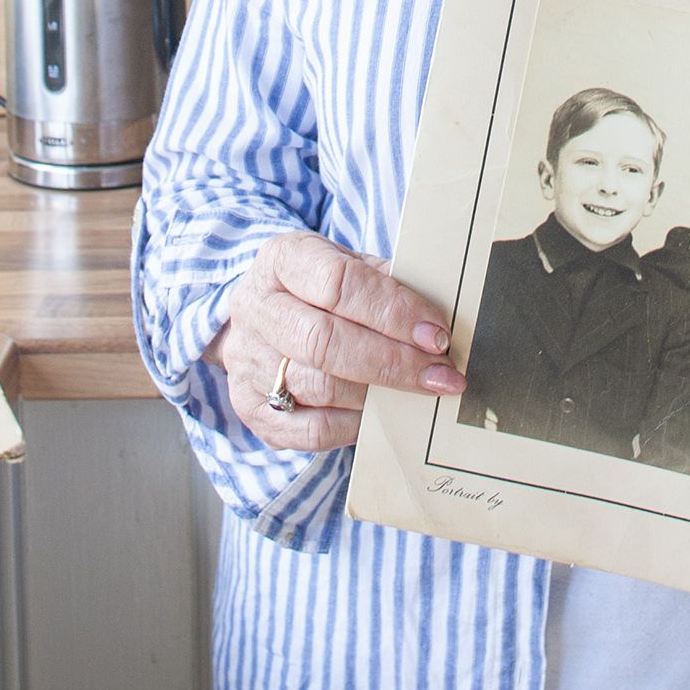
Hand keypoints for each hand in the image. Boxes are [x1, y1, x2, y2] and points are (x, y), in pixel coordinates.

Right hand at [201, 232, 459, 450]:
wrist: (261, 317)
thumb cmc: (318, 289)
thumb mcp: (349, 265)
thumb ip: (386, 284)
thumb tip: (438, 320)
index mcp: (282, 259)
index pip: (338, 283)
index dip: (393, 310)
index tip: (437, 334)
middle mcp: (256, 308)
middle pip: (325, 341)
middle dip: (394, 360)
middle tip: (441, 373)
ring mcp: (247, 361)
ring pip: (319, 387)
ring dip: (380, 395)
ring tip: (420, 392)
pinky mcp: (250, 408)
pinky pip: (309, 430)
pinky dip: (353, 426)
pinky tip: (381, 414)